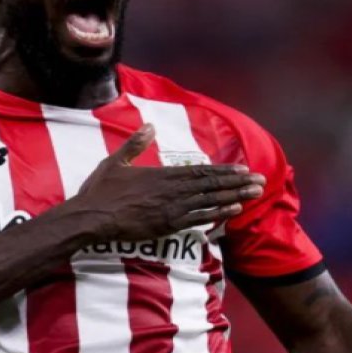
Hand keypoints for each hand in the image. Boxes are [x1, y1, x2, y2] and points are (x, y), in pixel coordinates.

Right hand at [72, 124, 264, 241]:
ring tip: (255, 194)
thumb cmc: (101, 191)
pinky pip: (199, 219)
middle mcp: (171, 190)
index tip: (242, 169)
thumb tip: (149, 126)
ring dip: (235, 197)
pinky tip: (234, 211)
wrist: (91, 218)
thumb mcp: (116, 161)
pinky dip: (219, 214)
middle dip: (237, 182)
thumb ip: (134, 144)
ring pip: (210, 201)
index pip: (199, 171)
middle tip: (260, 181)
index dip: (223, 171)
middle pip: (211, 185)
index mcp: (161, 174)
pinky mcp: (167, 226)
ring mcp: (171, 209)